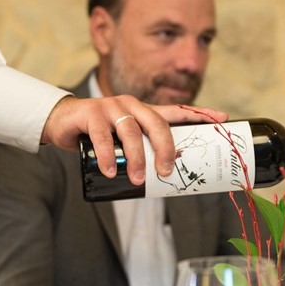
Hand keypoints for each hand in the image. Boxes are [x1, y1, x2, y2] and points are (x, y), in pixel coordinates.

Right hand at [40, 95, 227, 183]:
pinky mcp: (90, 113)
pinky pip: (102, 134)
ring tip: (139, 179)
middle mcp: (131, 106)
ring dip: (137, 157)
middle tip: (166, 171)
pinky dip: (108, 155)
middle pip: (156, 123)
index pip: (176, 111)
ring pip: (131, 131)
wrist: (62, 123)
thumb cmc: (98, 134)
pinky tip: (112, 171)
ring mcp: (111, 107)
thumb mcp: (124, 141)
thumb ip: (142, 151)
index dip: (200, 113)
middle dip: (165, 148)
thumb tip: (164, 179)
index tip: (222, 118)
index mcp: (143, 112)